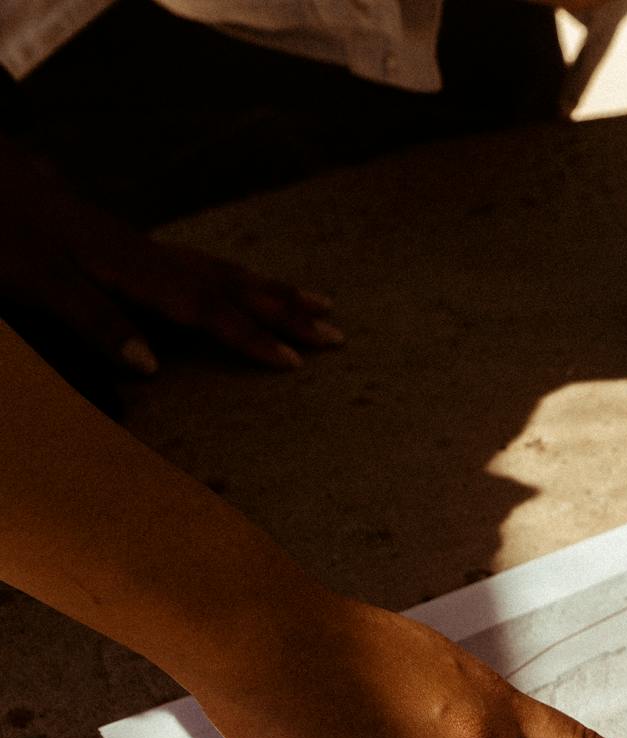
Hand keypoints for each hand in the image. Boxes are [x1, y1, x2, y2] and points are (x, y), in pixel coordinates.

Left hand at [0, 135, 340, 373]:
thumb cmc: (3, 229)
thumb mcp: (37, 280)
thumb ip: (93, 320)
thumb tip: (151, 365)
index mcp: (133, 269)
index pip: (206, 309)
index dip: (250, 337)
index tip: (295, 362)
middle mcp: (150, 257)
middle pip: (232, 287)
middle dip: (286, 312)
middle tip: (338, 333)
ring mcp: (144, 248)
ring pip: (225, 272)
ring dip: (274, 291)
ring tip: (319, 302)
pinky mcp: (132, 245)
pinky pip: (205, 265)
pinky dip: (240, 279)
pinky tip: (246, 284)